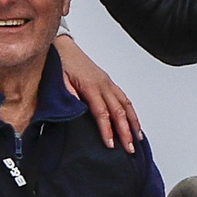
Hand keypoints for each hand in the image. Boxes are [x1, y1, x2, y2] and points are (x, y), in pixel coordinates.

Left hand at [56, 33, 139, 149]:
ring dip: (133, 123)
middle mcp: (103, 84)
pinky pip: (124, 98)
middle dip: (125, 132)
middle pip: (118, 111)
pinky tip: (134, 122)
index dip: (107, 130)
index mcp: (91, 86)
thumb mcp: (59, 81)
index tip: (111, 144)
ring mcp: (108, 83)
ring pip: (125, 105)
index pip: (102, 113)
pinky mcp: (109, 82)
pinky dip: (131, 112)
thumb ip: (69, 97)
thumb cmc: (61, 64)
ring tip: (137, 139)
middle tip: (129, 148)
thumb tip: (75, 113)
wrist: (63, 48)